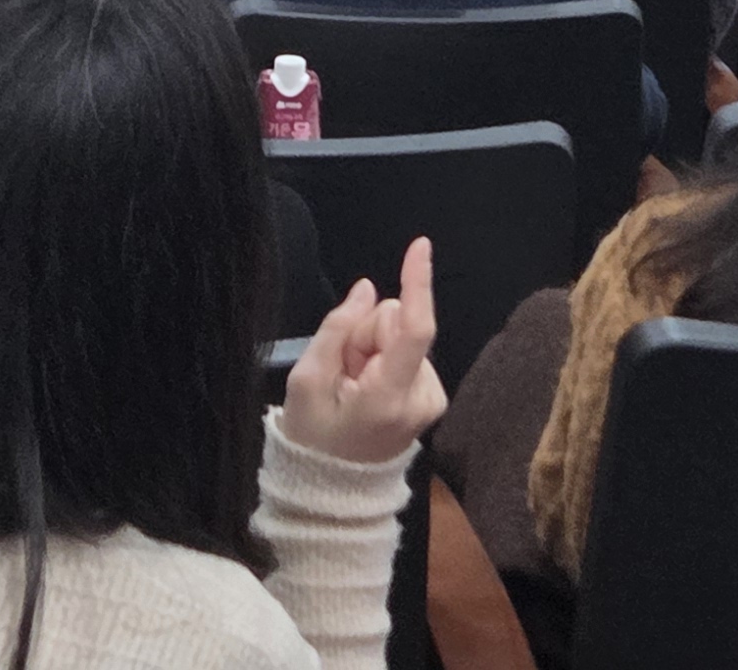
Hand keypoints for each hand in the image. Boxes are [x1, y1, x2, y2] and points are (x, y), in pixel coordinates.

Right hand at [281, 236, 445, 466]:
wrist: (333, 492)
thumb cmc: (313, 440)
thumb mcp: (308, 381)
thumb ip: (338, 329)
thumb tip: (367, 290)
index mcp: (390, 395)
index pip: (416, 329)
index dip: (417, 283)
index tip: (420, 246)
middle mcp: (421, 396)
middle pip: (396, 324)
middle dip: (365, 336)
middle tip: (342, 374)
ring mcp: (430, 398)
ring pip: (400, 335)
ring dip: (370, 352)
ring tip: (351, 388)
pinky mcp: (430, 397)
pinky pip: (405, 350)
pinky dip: (381, 362)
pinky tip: (364, 391)